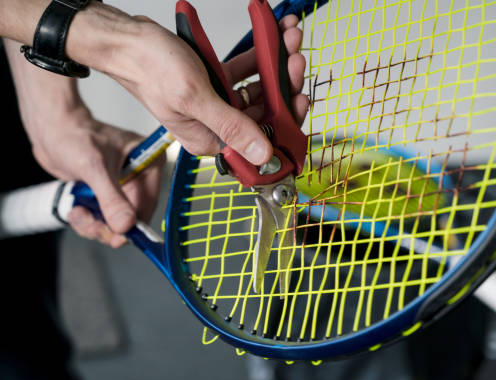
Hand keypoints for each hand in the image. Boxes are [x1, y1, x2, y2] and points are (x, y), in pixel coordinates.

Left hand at [30, 108, 163, 247]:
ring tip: (80, 213)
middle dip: (109, 226)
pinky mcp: (106, 193)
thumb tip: (125, 224)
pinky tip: (78, 209)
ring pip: (116, 222)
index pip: (150, 202)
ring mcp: (123, 186)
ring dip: (95, 225)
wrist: (50, 129)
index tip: (118, 235)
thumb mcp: (95, 168)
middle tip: (92, 225)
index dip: (134, 223)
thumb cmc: (74, 134)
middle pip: (133, 217)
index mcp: (149, 162)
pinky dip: (88, 220)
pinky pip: (103, 218)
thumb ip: (112, 198)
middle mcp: (139, 175)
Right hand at [67, 4, 308, 163]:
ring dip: (276, 66)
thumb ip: (231, 127)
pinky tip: (271, 40)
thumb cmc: (149, 67)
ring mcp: (217, 104)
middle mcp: (215, 126)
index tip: (300, 98)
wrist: (126, 38)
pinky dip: (259, 58)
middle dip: (284, 85)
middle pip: (264, 113)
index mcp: (210, 140)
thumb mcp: (195, 97)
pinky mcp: (215, 84)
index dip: (284, 122)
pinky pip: (245, 74)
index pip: (258, 142)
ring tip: (288, 40)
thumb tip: (262, 155)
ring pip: (258, 91)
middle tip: (295, 60)